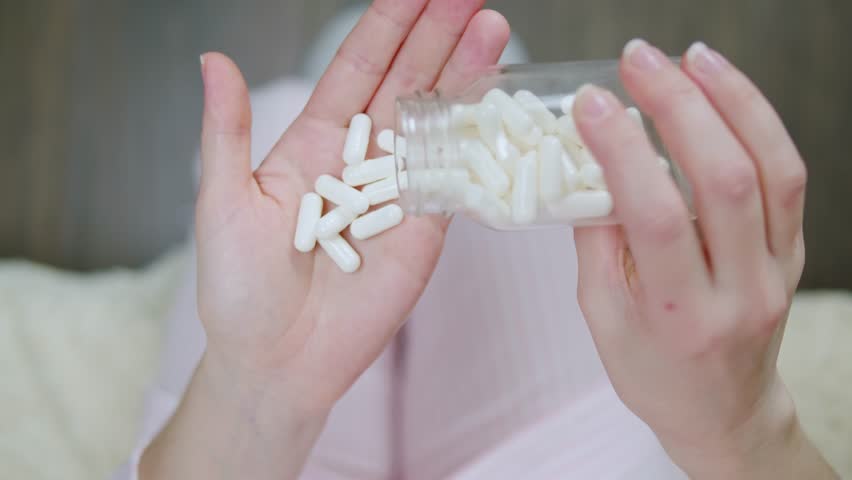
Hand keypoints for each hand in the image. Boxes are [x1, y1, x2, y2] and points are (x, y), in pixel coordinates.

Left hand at [196, 0, 508, 413]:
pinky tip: (500, 102)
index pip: (359, 69)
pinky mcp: (426, 232)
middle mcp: (364, 160)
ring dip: (466, 76)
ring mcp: (400, 194)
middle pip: (408, 83)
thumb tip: (213, 60)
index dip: (387, 26)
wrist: (276, 361)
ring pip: (440, 123)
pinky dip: (479, 142)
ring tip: (493, 28)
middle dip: (439, 36)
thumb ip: (227, 131)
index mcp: (316, 142)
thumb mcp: (224, 202)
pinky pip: (457, 180)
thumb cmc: (239, 287)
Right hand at [573, 40, 834, 477]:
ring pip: (771, 168)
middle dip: (678, 105)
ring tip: (690, 58)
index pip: (656, 217)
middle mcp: (740, 290)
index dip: (622, 151)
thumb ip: (596, 244)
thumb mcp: (602, 320)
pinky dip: (759, 122)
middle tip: (637, 61)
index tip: (592, 106)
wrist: (724, 412)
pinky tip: (726, 91)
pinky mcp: (794, 251)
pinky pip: (788, 175)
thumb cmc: (654, 374)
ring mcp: (778, 269)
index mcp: (679, 316)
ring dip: (731, 100)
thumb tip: (589, 167)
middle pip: (723, 179)